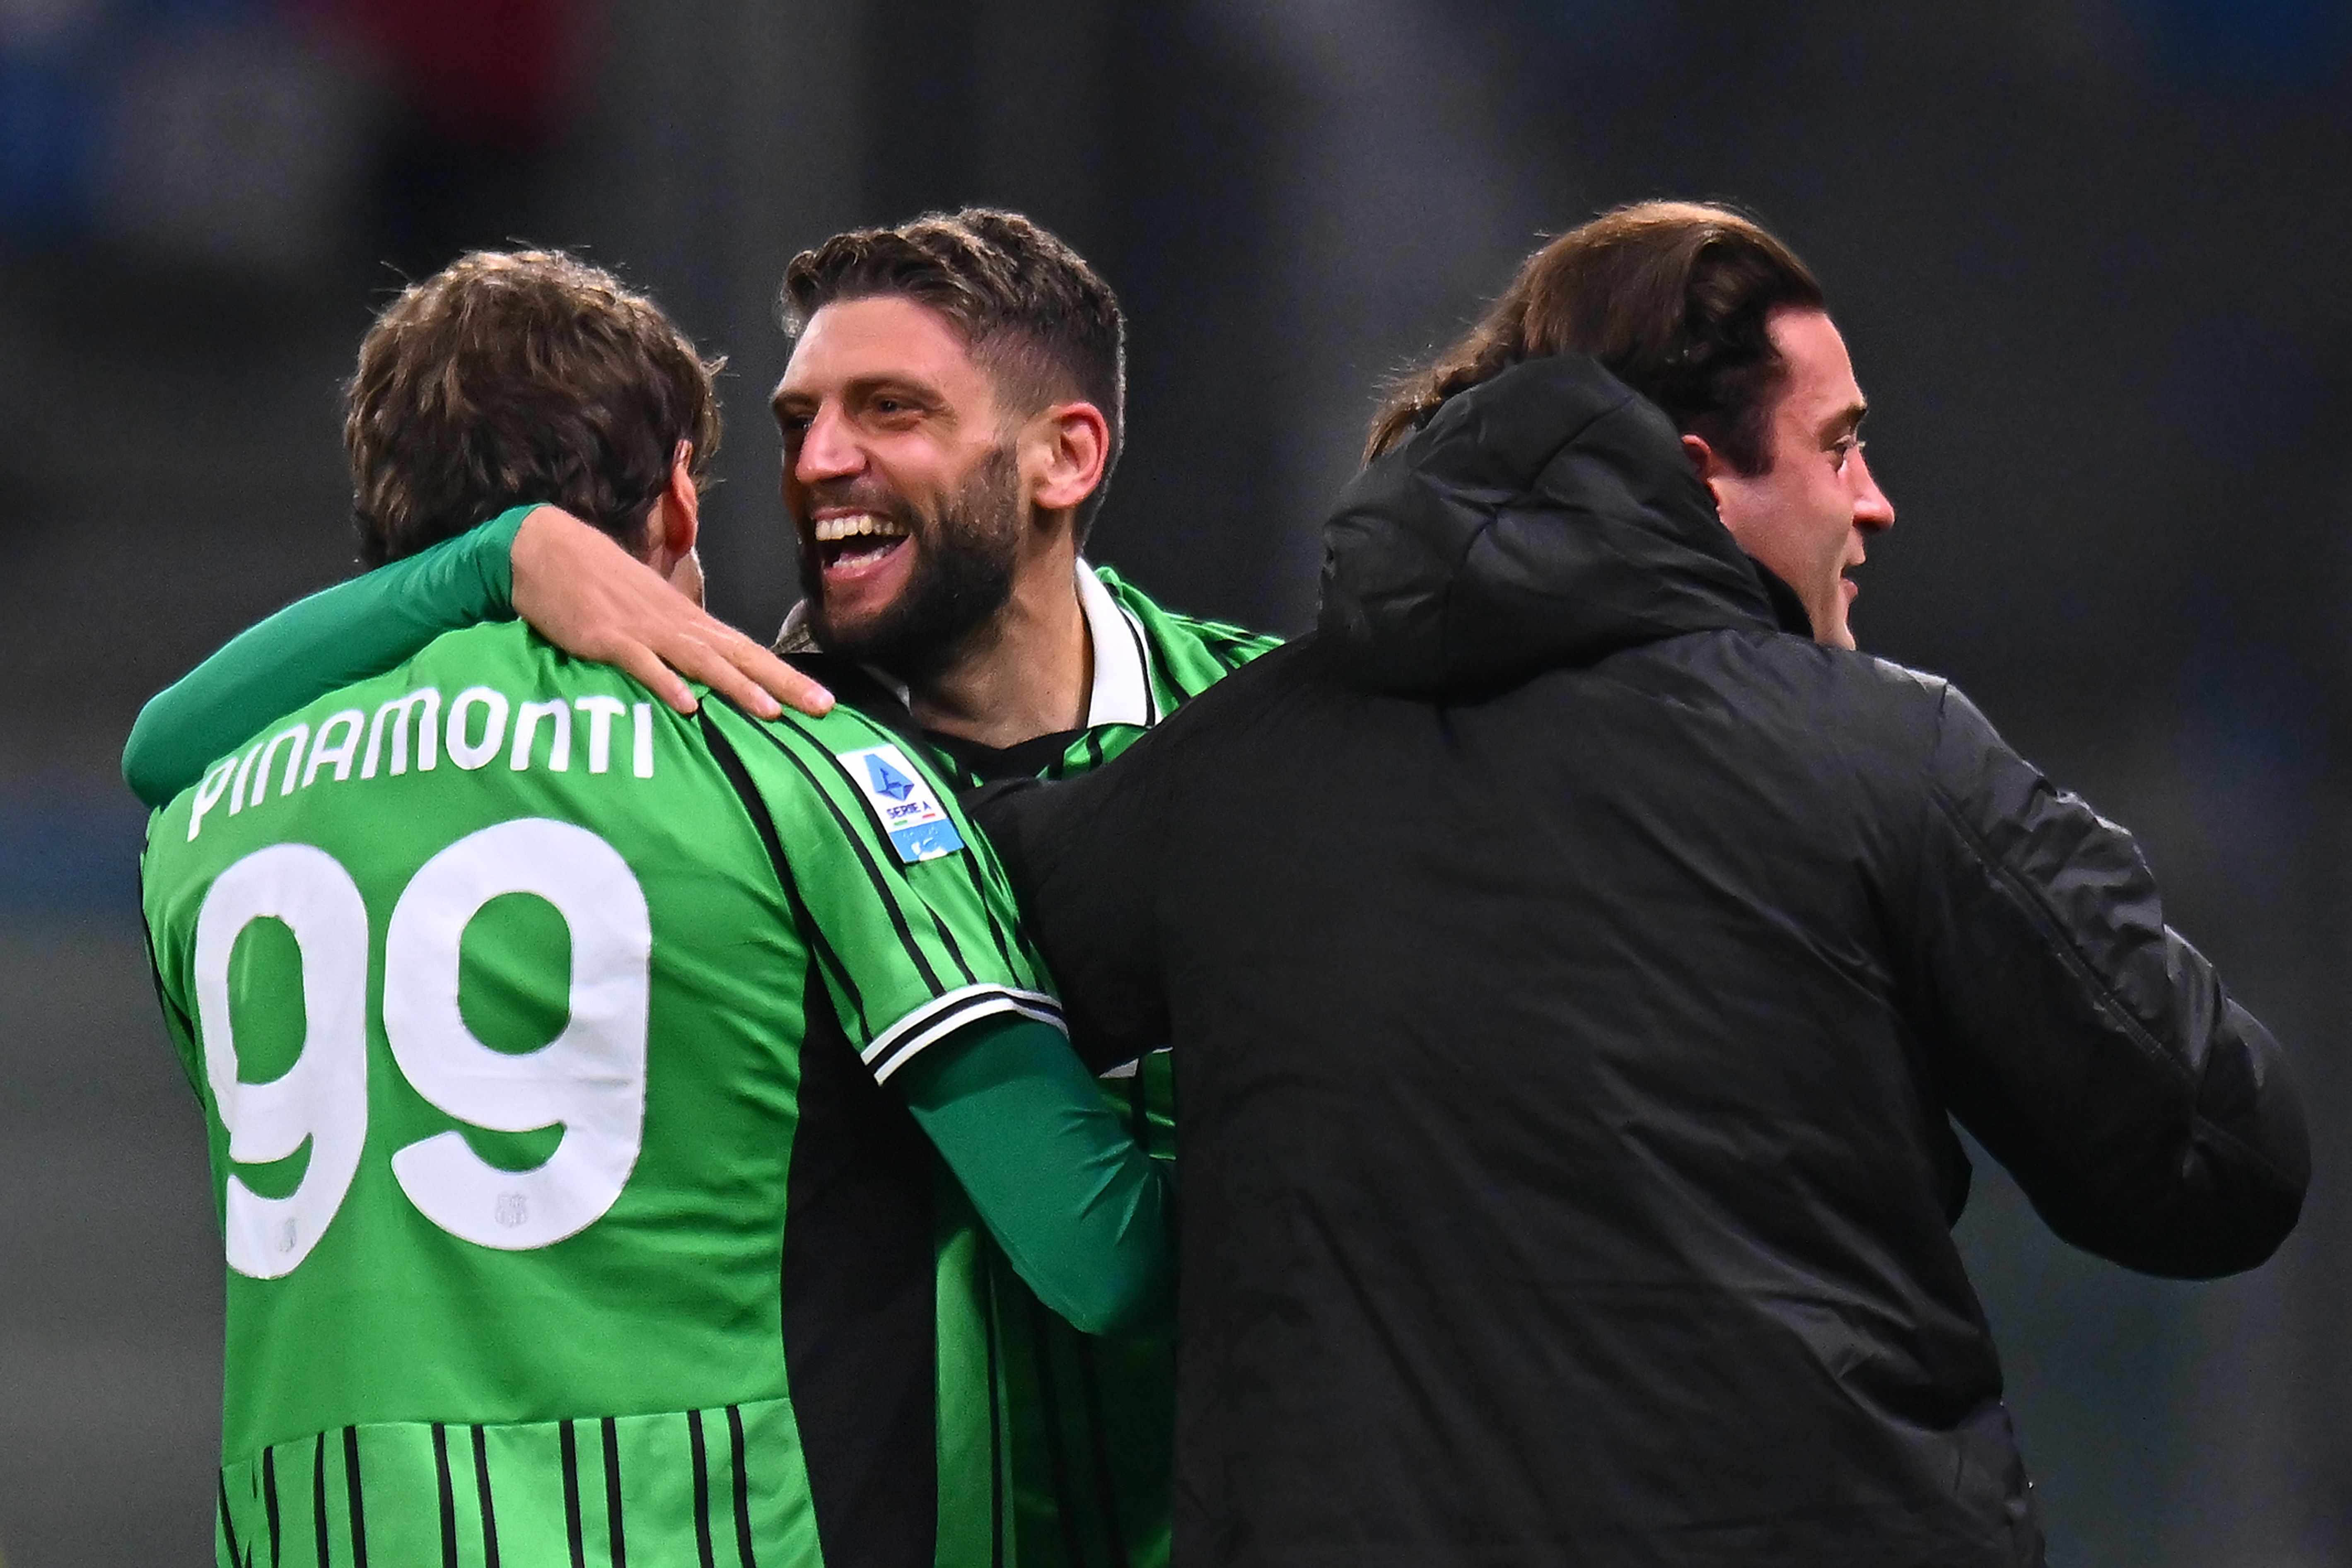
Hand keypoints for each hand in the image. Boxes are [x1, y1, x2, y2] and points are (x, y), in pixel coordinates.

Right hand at [509, 506, 831, 719]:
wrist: (546, 546)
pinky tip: (687, 705)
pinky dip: (664, 683)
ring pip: (700, 660)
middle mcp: (677, 624)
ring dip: (736, 686)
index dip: (786, 676)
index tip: (824, 700)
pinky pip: (642, 664)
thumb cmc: (597, 581)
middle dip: (782, 684)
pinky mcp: (608, 638)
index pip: (748, 650)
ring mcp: (644, 629)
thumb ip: (676, 639)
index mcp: (688, 620)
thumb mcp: (647, 610)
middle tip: (823, 707)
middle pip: (739, 656)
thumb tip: (705, 670)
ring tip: (771, 711)